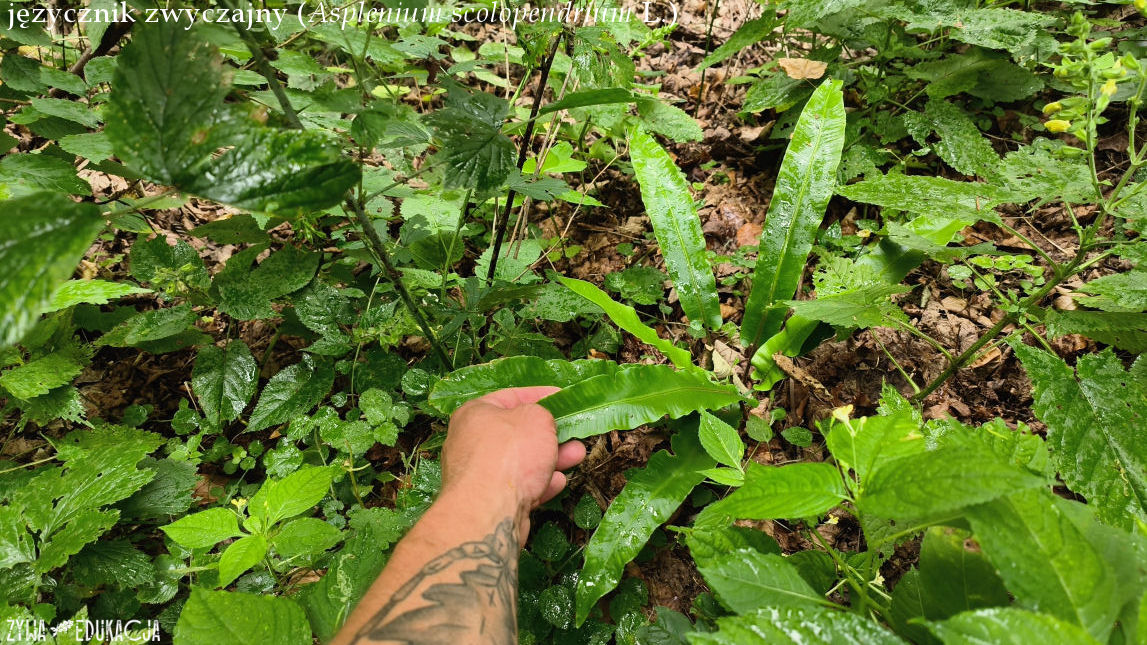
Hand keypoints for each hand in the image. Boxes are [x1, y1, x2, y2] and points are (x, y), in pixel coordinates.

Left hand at [441, 386, 585, 541]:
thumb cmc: (510, 453)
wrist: (488, 510)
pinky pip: (518, 487)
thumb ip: (544, 414)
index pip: (511, 396)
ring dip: (551, 458)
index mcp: (475, 414)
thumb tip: (543, 424)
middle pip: (518, 433)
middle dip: (550, 433)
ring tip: (577, 455)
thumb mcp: (536, 418)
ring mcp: (478, 474)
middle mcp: (471, 442)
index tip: (563, 397)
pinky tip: (557, 482)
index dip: (541, 395)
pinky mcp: (489, 501)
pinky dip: (539, 483)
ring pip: (521, 462)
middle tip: (574, 432)